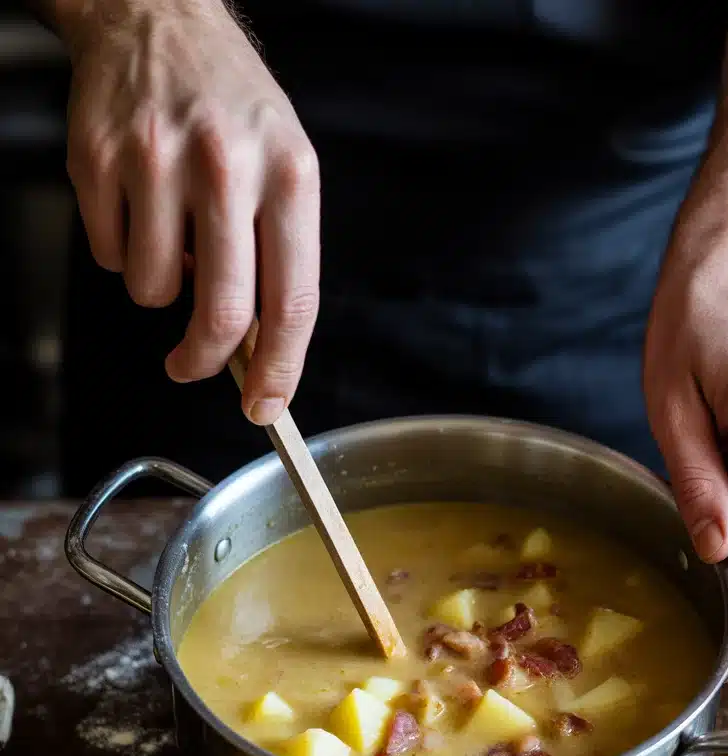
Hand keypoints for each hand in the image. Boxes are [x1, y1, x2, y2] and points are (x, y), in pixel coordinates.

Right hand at [64, 0, 318, 424]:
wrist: (158, 17)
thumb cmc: (232, 105)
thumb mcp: (285, 166)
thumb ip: (279, 255)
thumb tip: (259, 348)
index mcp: (289, 177)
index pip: (291, 302)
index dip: (279, 370)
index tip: (266, 407)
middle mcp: (227, 168)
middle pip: (221, 314)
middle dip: (206, 362)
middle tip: (194, 367)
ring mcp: (157, 162)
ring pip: (155, 292)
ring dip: (161, 291)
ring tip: (172, 239)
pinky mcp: (98, 160)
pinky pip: (112, 257)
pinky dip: (125, 254)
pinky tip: (139, 209)